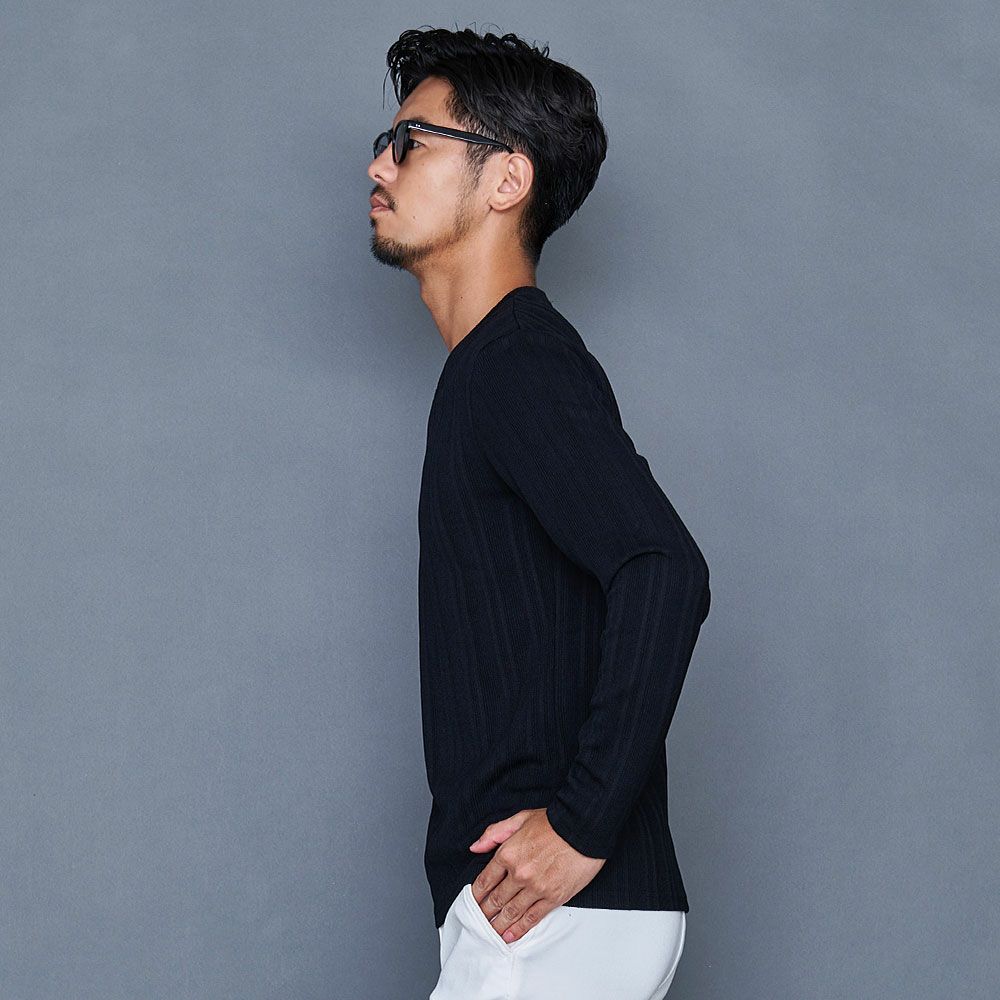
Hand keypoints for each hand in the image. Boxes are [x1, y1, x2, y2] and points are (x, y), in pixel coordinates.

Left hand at [467, 807, 606, 943]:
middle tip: (478, 923)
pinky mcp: (553, 897)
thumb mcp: (520, 819)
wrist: (583, 828)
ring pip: (511, 912)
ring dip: (499, 925)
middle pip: (496, 899)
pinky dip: (520, 929)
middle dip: (485, 913)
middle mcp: (519, 873)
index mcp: (508, 853)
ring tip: (490, 934)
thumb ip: (495, 833)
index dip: (476, 894)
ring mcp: (536, 888)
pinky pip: (532, 918)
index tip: (472, 902)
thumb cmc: (554, 822)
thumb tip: (475, 847)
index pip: (485, 880)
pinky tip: (510, 936)